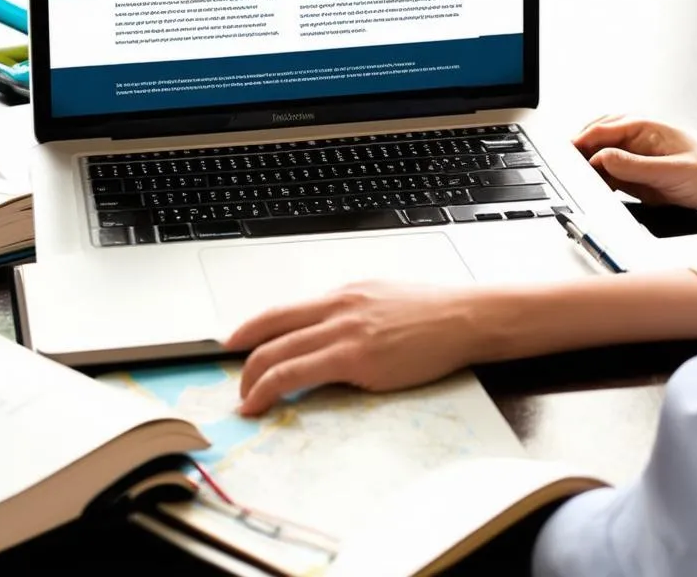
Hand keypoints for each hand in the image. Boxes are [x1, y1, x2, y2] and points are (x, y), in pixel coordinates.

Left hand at [224, 282, 478, 416]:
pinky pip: (300, 372)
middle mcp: (336, 307)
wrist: (464, 318)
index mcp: (342, 294)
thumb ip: (351, 313)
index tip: (232, 342)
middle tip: (235, 380)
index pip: (281, 309)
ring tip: (245, 400)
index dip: (250, 327)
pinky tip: (263, 403)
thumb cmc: (432, 312)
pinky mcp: (356, 358)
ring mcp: (344, 331)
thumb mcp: (381, 299)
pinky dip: (272, 388)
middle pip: (271, 329)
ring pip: (278, 353)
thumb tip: (328, 332)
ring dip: (252, 379)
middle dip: (243, 357)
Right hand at [573, 114, 696, 208]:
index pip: (597, 131)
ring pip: (601, 150)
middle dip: (578, 150)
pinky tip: (598, 184)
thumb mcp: (667, 173)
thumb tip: (598, 159)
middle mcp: (636, 134)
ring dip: (589, 162)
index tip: (562, 161)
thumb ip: (630, 166)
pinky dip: (602, 174)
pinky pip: (613, 166)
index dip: (577, 146)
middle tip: (564, 168)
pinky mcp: (641, 164)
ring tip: (577, 177)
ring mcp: (638, 148)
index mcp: (641, 126)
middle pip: (594, 136)